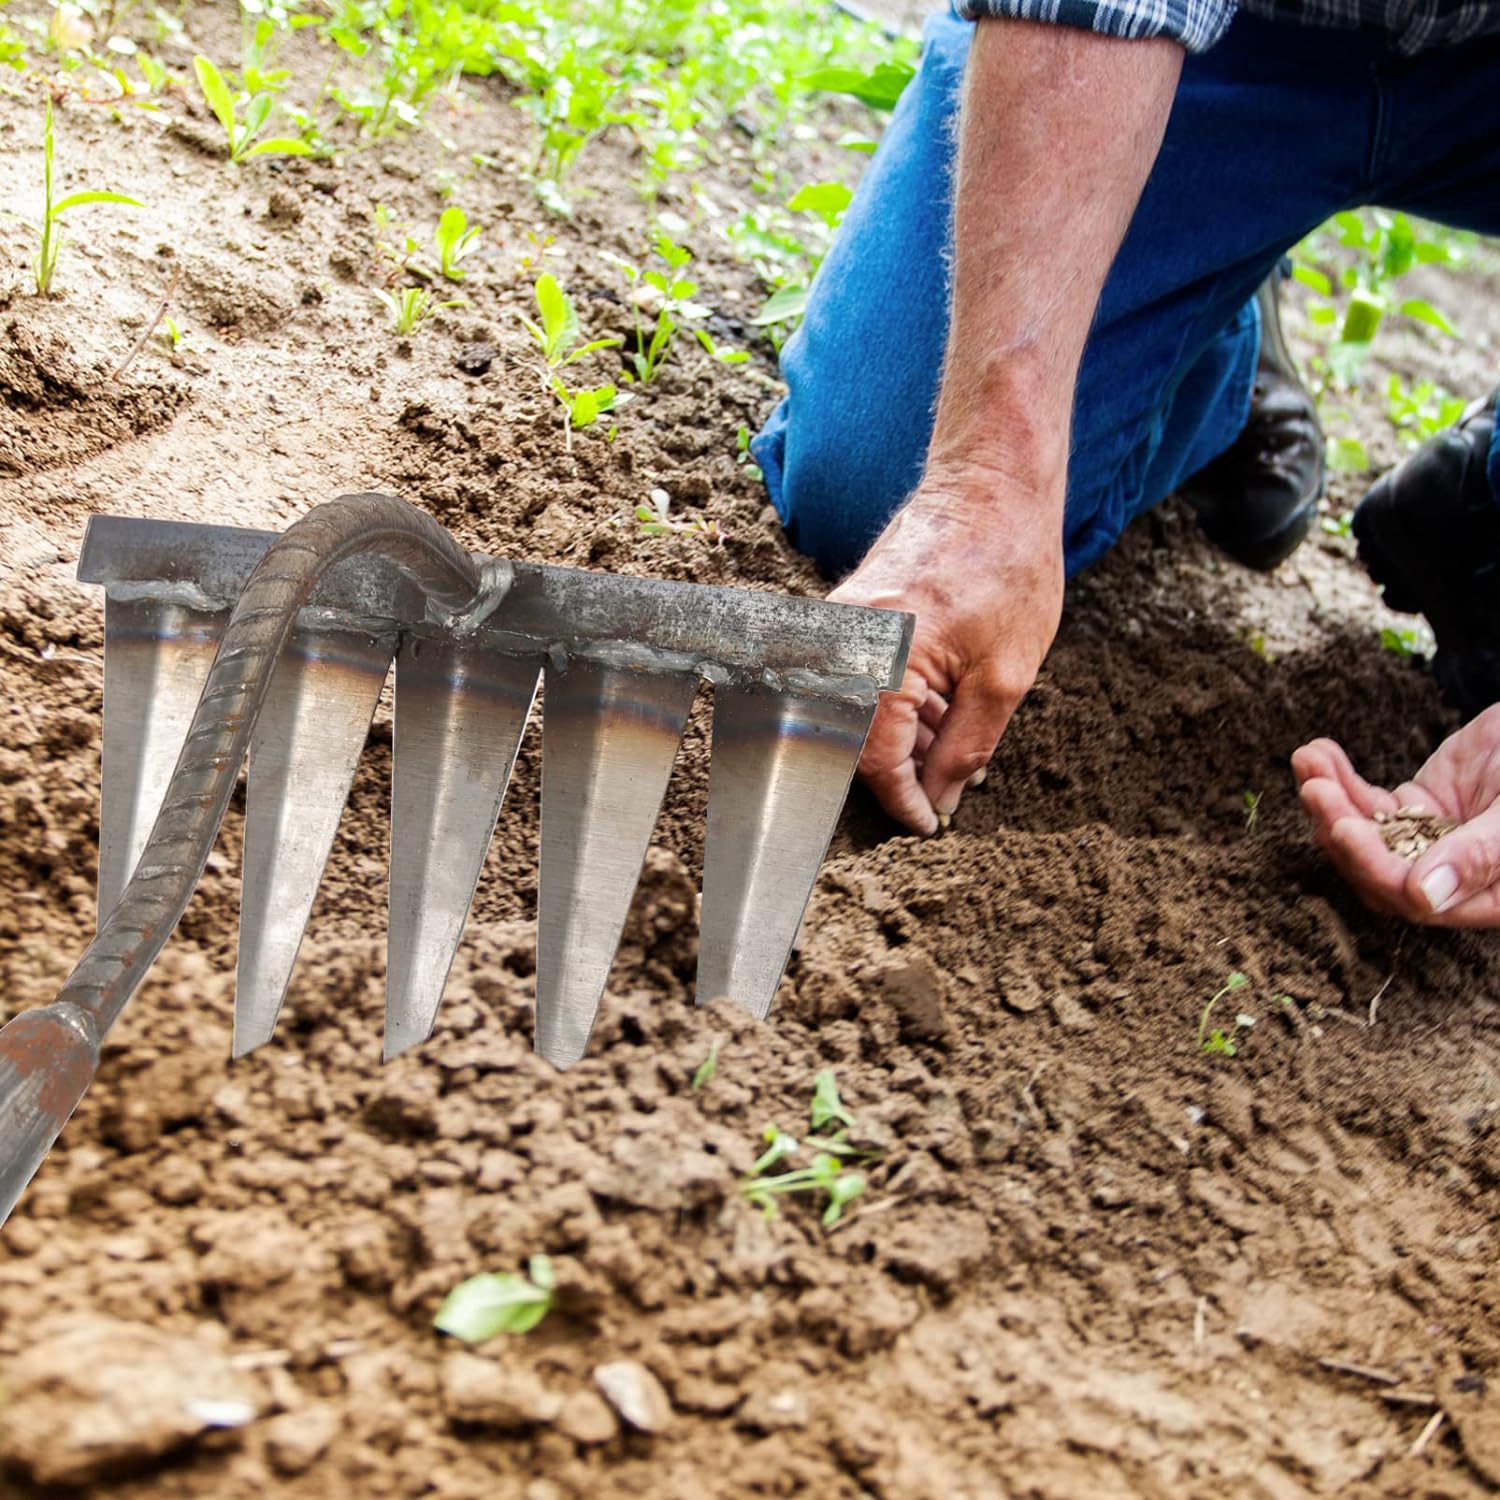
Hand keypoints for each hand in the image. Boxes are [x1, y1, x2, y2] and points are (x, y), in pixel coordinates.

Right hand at [830, 478, 1063, 834]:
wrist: (990, 486)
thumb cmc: (1006, 570)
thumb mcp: (1005, 678)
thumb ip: (966, 749)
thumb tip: (940, 800)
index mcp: (877, 662)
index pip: (872, 762)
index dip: (903, 802)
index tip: (929, 825)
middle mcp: (839, 644)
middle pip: (854, 742)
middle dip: (903, 773)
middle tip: (950, 788)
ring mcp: (835, 626)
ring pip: (857, 713)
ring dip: (903, 739)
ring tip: (959, 740)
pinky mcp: (844, 615)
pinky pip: (860, 680)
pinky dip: (897, 705)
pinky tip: (943, 707)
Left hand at [1292, 705, 1499, 926]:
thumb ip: (1480, 854)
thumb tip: (1425, 898)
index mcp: (1488, 895)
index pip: (1414, 897)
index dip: (1374, 866)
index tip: (1345, 826)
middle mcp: (1453, 877)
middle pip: (1376, 868)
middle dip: (1339, 827)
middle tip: (1314, 786)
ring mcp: (1431, 841)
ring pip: (1365, 833)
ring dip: (1330, 798)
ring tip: (1308, 759)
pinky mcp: (1419, 807)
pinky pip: (1368, 801)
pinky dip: (1340, 778)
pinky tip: (1318, 751)